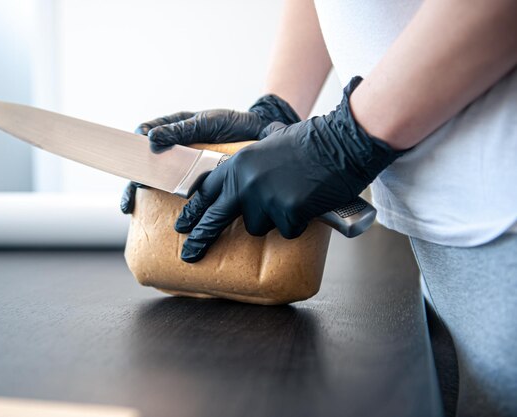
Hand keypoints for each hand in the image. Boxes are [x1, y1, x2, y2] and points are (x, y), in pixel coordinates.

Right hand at [120, 94, 300, 213]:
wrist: (262, 135)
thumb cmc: (233, 124)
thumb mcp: (207, 122)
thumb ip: (181, 129)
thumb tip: (151, 139)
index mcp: (174, 129)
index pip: (145, 137)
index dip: (134, 148)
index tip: (130, 158)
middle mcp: (176, 149)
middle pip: (147, 165)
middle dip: (133, 182)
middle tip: (126, 200)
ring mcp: (186, 167)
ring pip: (160, 181)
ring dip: (145, 196)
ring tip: (133, 208)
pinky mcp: (199, 182)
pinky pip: (180, 193)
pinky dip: (169, 205)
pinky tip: (163, 216)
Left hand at [174, 77, 404, 262]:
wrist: (341, 142)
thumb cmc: (309, 141)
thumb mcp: (267, 144)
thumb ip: (250, 165)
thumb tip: (239, 186)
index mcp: (238, 164)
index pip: (206, 193)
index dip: (194, 211)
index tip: (182, 226)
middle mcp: (245, 182)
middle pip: (215, 218)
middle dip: (200, 238)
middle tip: (188, 255)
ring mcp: (265, 198)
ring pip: (258, 227)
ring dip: (272, 219)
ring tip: (291, 197)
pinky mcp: (288, 212)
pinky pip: (287, 230)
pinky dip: (297, 222)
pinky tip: (307, 204)